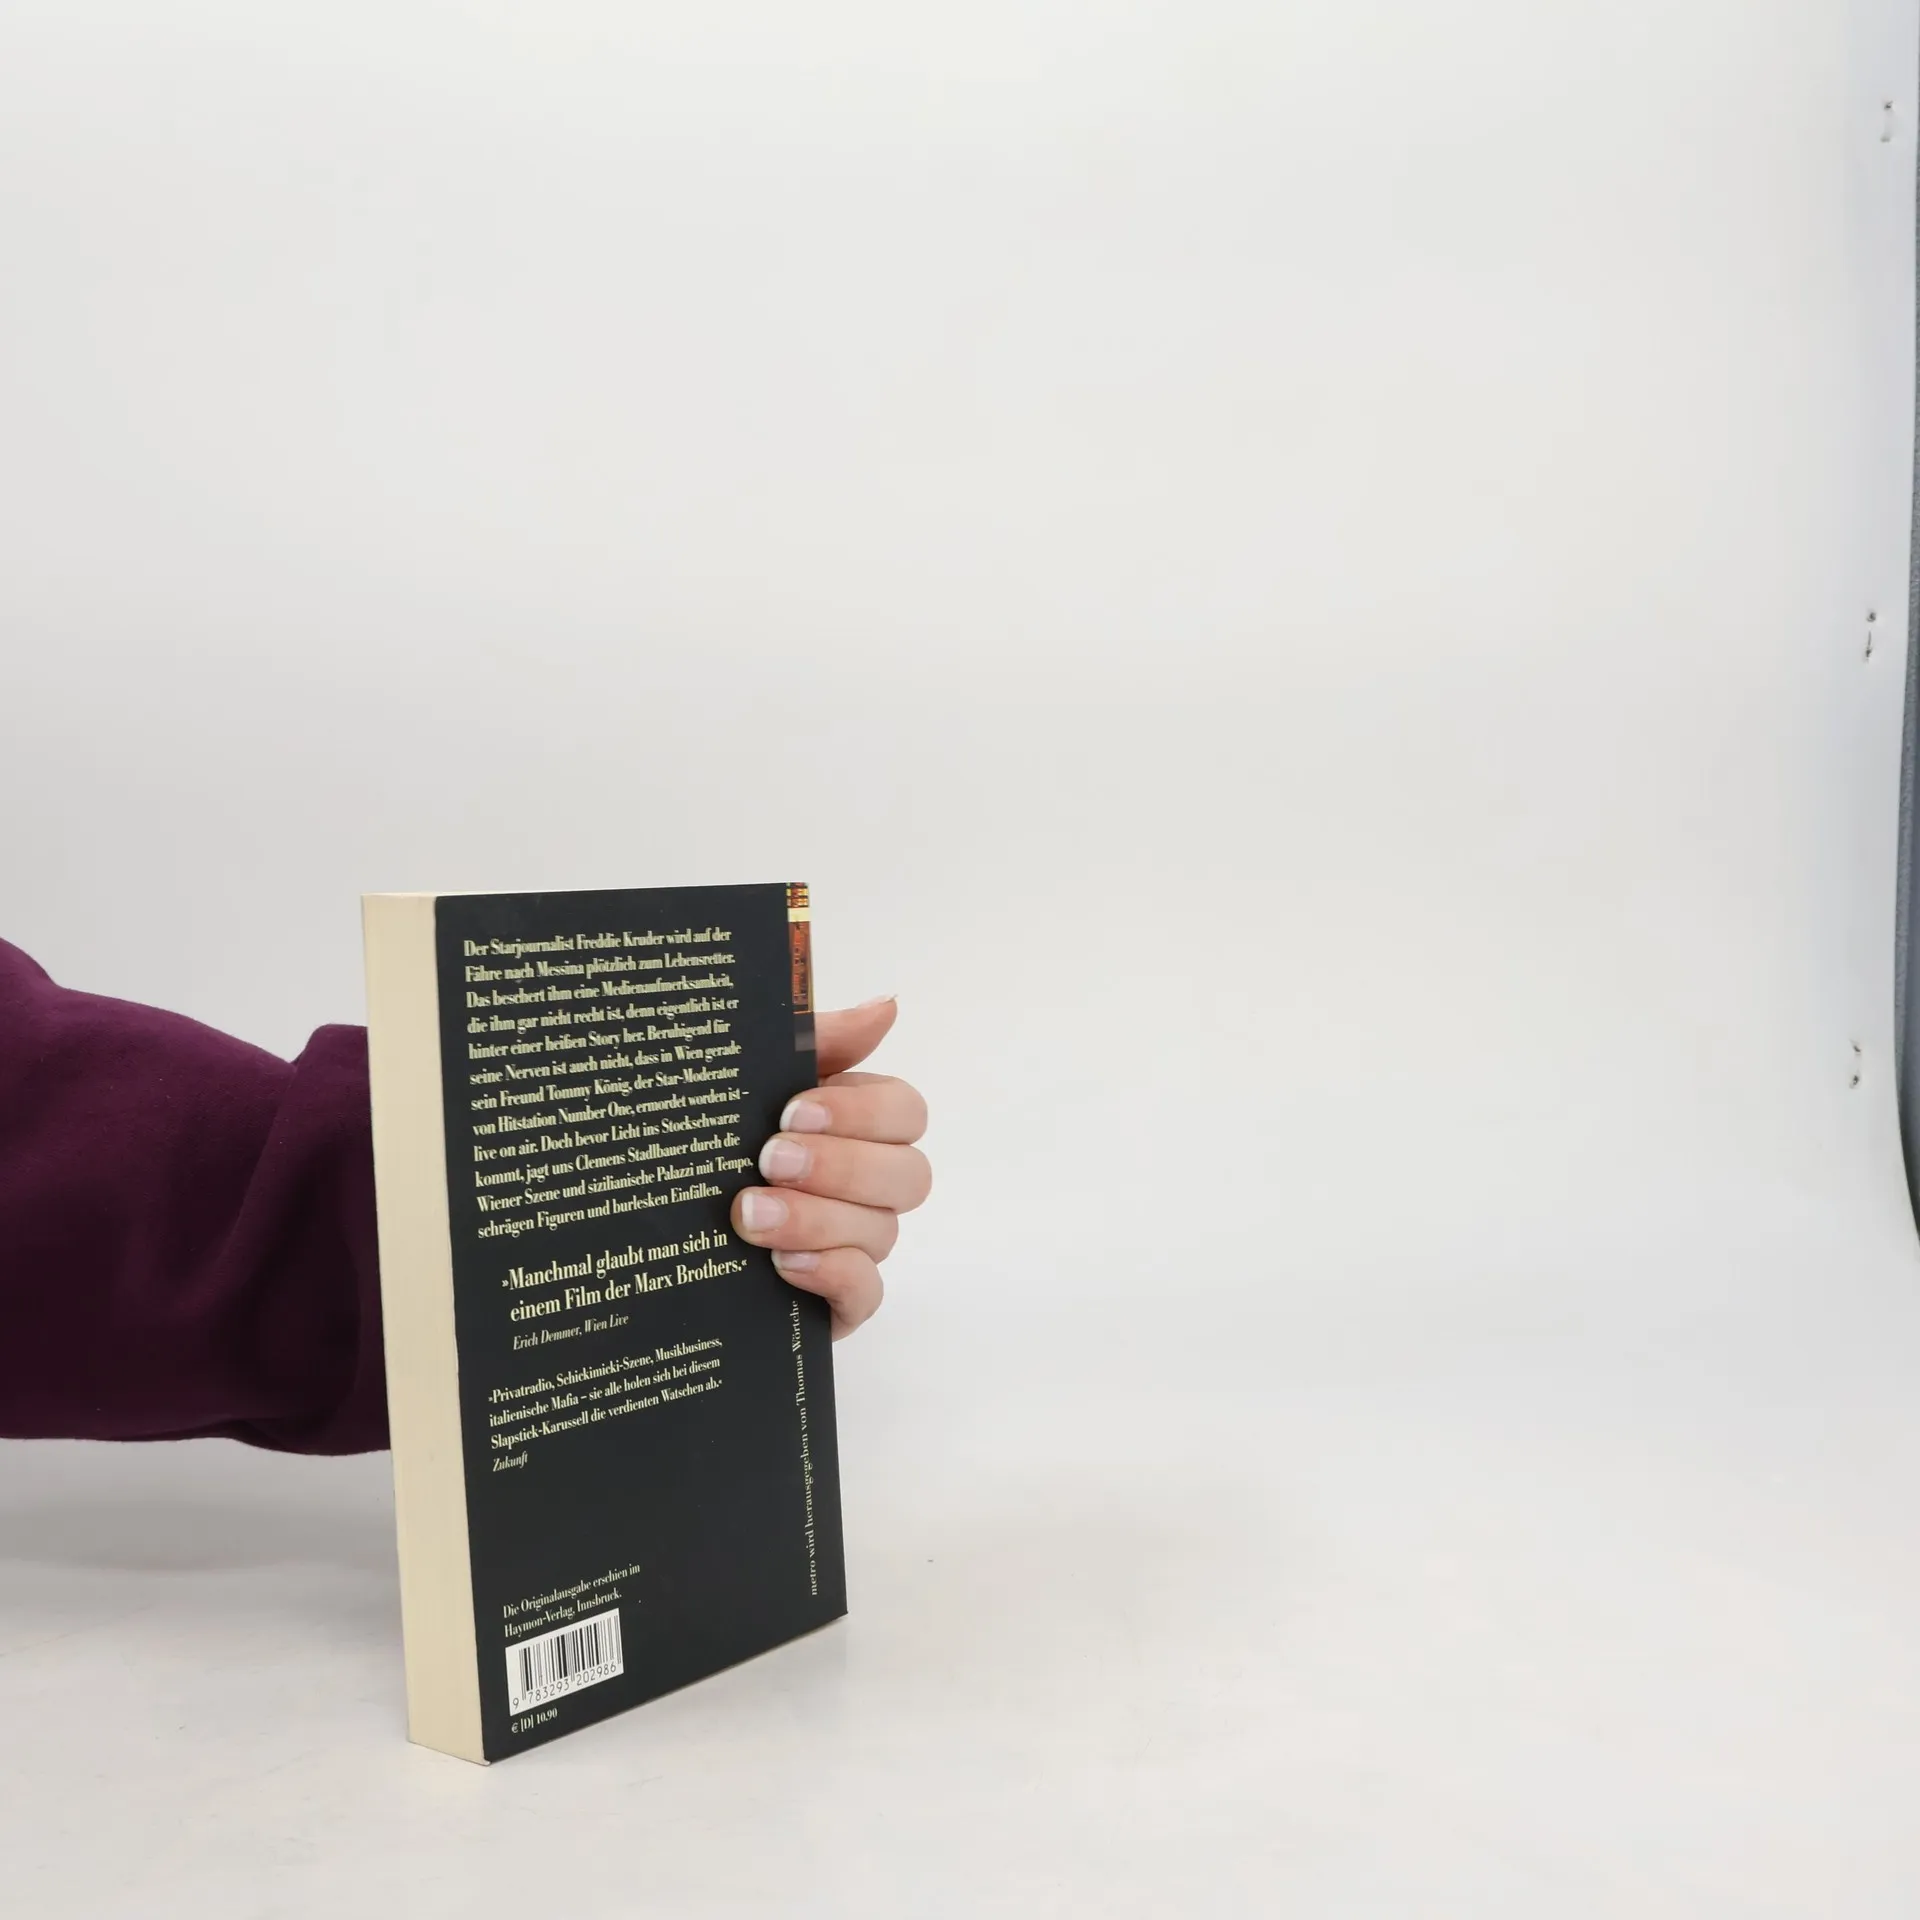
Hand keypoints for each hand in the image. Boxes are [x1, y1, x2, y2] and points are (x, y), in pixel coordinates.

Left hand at [730, 996, 929, 1337]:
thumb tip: (887, 1004)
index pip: (906, 1112)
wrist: (638, 1225)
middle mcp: (867, 1185)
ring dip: (818, 1218)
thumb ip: (816, 1040)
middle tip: (769, 1160)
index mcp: (855, 1124)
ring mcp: (855, 1245)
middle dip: (842, 1166)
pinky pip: (866, 1294)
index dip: (863, 1112)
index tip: (793, 1111)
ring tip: (749, 1216)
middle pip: (909, 1175)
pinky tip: (783, 1263)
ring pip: (882, 1233)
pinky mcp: (836, 1302)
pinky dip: (831, 1274)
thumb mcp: (750, 1080)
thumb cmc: (707, 1137)